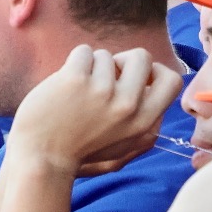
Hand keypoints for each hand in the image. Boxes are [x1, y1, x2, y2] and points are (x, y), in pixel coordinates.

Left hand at [6, 47, 183, 177]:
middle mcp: (129, 106)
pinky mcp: (77, 79)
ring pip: (106, 55)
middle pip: (142, 57)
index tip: (131, 79)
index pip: (171, 81)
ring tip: (76, 93)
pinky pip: (84, 52)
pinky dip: (73, 63)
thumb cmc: (78, 155)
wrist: (40, 159)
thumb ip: (143, 128)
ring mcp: (103, 91)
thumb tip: (152, 93)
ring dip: (91, 68)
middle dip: (122, 61)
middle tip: (103, 78)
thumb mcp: (122, 153)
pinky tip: (64, 85)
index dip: (153, 72)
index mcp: (145, 123)